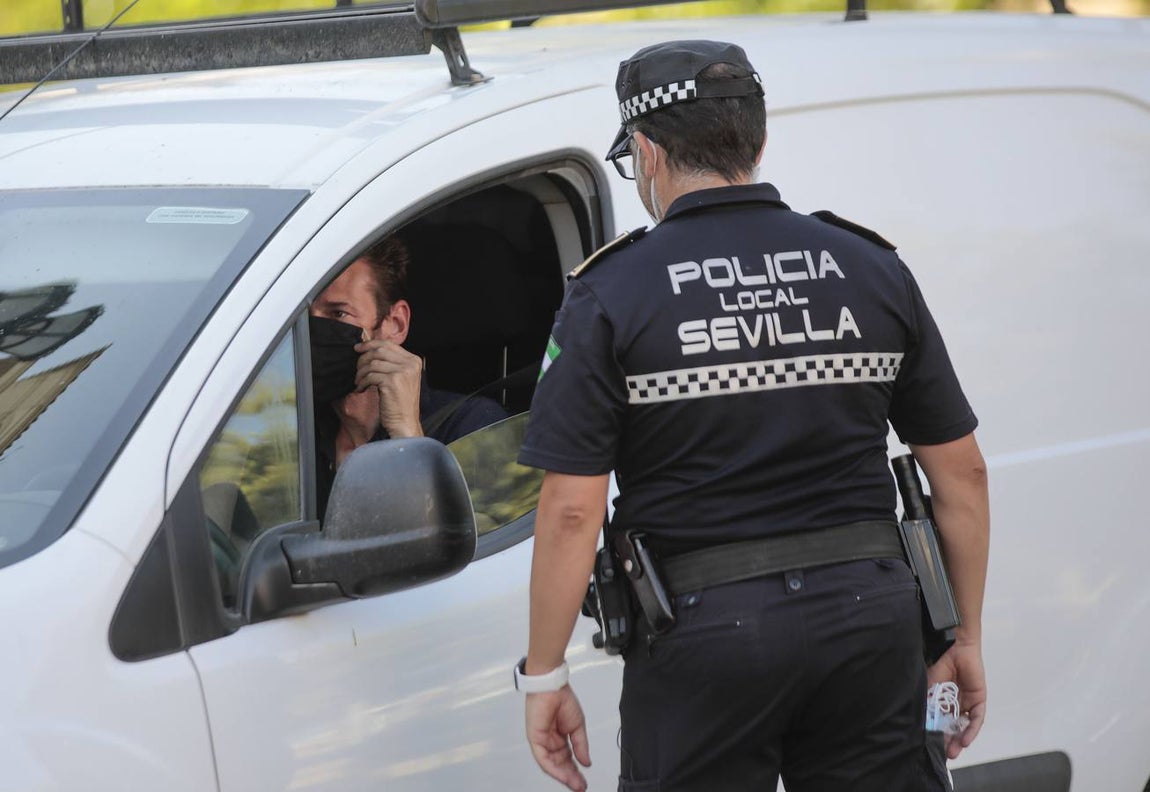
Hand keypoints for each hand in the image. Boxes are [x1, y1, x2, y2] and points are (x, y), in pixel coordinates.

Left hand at [354, 340, 422, 437]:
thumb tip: (371, 350)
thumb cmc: (400, 402)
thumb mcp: (402, 378)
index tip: (358, 348)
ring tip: (359, 382)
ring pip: (373, 363)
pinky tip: (361, 389)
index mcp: (414, 361)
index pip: (389, 344)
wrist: (404, 422)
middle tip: (356, 368)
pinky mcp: (392, 381)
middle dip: (363, 358)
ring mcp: (402, 372)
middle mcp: (410, 364)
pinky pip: (370, 376)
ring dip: (361, 373)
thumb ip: (393, 363)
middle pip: (380, 351)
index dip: (370, 344)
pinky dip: (362, 382)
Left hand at [525, 686, 590, 791]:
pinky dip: (554, 768)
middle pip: (561, 764)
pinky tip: (563, 775)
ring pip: (552, 765)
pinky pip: (543, 758)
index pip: (568, 759)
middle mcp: (551, 741)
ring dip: (564, 776)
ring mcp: (542, 741)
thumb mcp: (578, 726)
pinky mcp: (535, 739)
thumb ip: (581, 745)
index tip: (584, 782)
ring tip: (575, 784)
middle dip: (571, 777)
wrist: (552, 686)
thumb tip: (586, 761)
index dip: (576, 771)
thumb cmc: (562, 699)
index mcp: (561, 737)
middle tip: (580, 787)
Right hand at [927, 639, 986, 758]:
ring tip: (954, 751)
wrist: (955, 649)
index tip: (930, 747)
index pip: (940, 723)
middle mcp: (956, 705)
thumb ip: (927, 703)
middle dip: (948, 742)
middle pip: (953, 728)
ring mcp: (968, 704)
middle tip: (944, 755)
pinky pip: (975, 719)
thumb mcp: (929, 688)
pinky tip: (965, 740)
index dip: (936, 735)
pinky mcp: (979, 701)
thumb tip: (920, 722)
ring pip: (964, 726)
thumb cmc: (941, 664)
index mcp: (942, 702)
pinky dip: (971, 730)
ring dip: (960, 740)